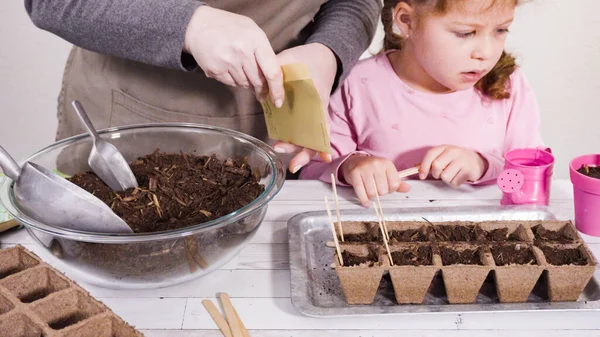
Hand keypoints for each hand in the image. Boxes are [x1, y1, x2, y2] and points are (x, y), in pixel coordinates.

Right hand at [184, 6, 283, 106]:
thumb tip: (273, 76)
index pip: (272, 71)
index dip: (277, 89)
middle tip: (262, 93)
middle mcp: (242, 51)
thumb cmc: (230, 27)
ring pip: (245, 84)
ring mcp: (227, 62)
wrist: (199, 25)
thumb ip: (264, 52)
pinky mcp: (215, 70)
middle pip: (258, 82)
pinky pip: (232, 83)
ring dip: (247, 82)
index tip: (278, 101)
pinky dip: (234, 80)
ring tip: (242, 70)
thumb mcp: (252, 31)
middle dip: (262, 90)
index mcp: (256, 40)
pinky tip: (230, 68)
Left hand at [271, 43, 337, 172]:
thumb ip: (276, 72)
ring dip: (296, 147)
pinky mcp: (305, 113)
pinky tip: (282, 143)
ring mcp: (312, 114)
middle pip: (315, 138)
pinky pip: (302, 130)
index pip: (323, 125)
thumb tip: (262, 88)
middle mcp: (317, 112)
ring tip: (278, 148)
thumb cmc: (308, 59)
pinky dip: (293, 138)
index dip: (322, 142)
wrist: (322, 56)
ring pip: (308, 138)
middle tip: (281, 149)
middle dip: (303, 151)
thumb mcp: (291, 60)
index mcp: (317, 101)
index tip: (324, 156)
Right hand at [341, 155, 410, 206]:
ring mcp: (365, 168)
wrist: (354, 161)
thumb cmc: (372, 169)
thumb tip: (408, 189)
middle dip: (380, 194)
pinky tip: (366, 203)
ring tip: (370, 194)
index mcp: (387, 163)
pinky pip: (361, 192)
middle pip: (383, 190)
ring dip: (372, 197)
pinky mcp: (354, 173)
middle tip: (376, 190)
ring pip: (372, 192)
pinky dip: (364, 200)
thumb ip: (397, 182)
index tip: (386, 188)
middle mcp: (376, 164)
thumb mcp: (386, 172)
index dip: (391, 190)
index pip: (394, 184)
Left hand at [419, 145, 488, 186]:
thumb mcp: (442, 156)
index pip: (430, 154)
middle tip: (441, 174)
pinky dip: (455, 183)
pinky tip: (458, 177)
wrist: (475, 161)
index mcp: (444, 148)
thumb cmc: (455, 160)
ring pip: (445, 176)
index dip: (423, 166)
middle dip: (436, 174)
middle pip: (436, 166)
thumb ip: (429, 162)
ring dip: (447, 179)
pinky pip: (455, 182)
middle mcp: (453, 151)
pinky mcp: (469, 170)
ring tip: (452, 174)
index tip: (422, 176)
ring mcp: (462, 160)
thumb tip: (415, 167)